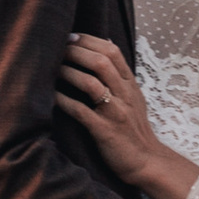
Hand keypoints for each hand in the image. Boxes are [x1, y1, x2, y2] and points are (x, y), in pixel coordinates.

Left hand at [57, 32, 176, 193]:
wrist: (146, 161)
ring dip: (69, 73)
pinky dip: (64, 101)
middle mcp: (125, 95)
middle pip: (101, 62)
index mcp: (130, 84)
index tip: (70, 37)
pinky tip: (52, 96)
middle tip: (58, 49)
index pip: (112, 51)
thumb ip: (120, 75)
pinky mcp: (105, 131)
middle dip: (76, 52)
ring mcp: (115, 112)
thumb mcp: (133, 98)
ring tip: (53, 69)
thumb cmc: (133, 129)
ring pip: (92, 84)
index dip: (89, 40)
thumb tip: (106, 44)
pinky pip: (81, 112)